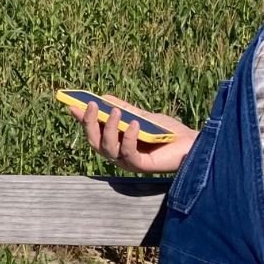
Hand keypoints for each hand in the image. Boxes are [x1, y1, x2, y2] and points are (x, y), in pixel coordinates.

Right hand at [68, 93, 196, 173]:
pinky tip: (134, 124)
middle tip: (91, 105)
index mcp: (116, 143)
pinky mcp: (141, 166)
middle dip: (90, 123)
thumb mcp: (141, 116)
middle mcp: (118, 155)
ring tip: (115, 111)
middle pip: (95, 142)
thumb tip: (104, 98)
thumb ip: (123, 109)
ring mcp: (128, 162)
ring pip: (108, 148)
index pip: (93, 132)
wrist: (191, 144)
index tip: (71, 104)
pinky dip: (128, 138)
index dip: (81, 119)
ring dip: (109, 128)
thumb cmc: (167, 132)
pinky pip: (128, 153)